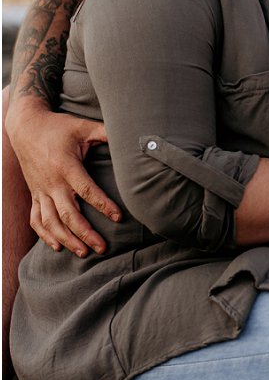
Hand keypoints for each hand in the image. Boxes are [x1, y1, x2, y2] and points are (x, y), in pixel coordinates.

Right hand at [4, 99, 120, 256]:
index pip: (87, 191)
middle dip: (85, 233)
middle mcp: (52, 182)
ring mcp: (40, 190)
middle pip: (68, 214)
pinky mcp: (34, 194)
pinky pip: (36, 219)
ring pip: (51, 221)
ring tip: (84, 253)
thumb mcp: (84, 127)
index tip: (119, 217)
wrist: (25, 127)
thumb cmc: (59, 127)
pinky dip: (45, 234)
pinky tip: (58, 246)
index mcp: (66, 167)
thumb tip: (133, 134)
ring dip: (66, 239)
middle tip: (103, 248)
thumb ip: (107, 132)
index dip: (103, 205)